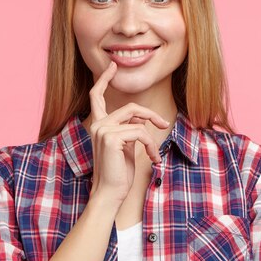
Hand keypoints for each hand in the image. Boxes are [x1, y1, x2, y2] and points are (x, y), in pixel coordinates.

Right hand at [88, 62, 167, 204]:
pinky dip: (151, 146)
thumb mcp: (126, 147)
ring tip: (154, 155)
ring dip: (152, 137)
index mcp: (98, 125)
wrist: (109, 193)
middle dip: (151, 115)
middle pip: (131, 108)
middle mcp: (98, 124)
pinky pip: (141, 133)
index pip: (96, 96)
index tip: (112, 66)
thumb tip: (142, 120)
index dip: (104, 79)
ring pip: (138, 120)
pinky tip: (152, 159)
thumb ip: (129, 129)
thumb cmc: (118, 173)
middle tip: (164, 124)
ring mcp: (103, 130)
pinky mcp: (112, 138)